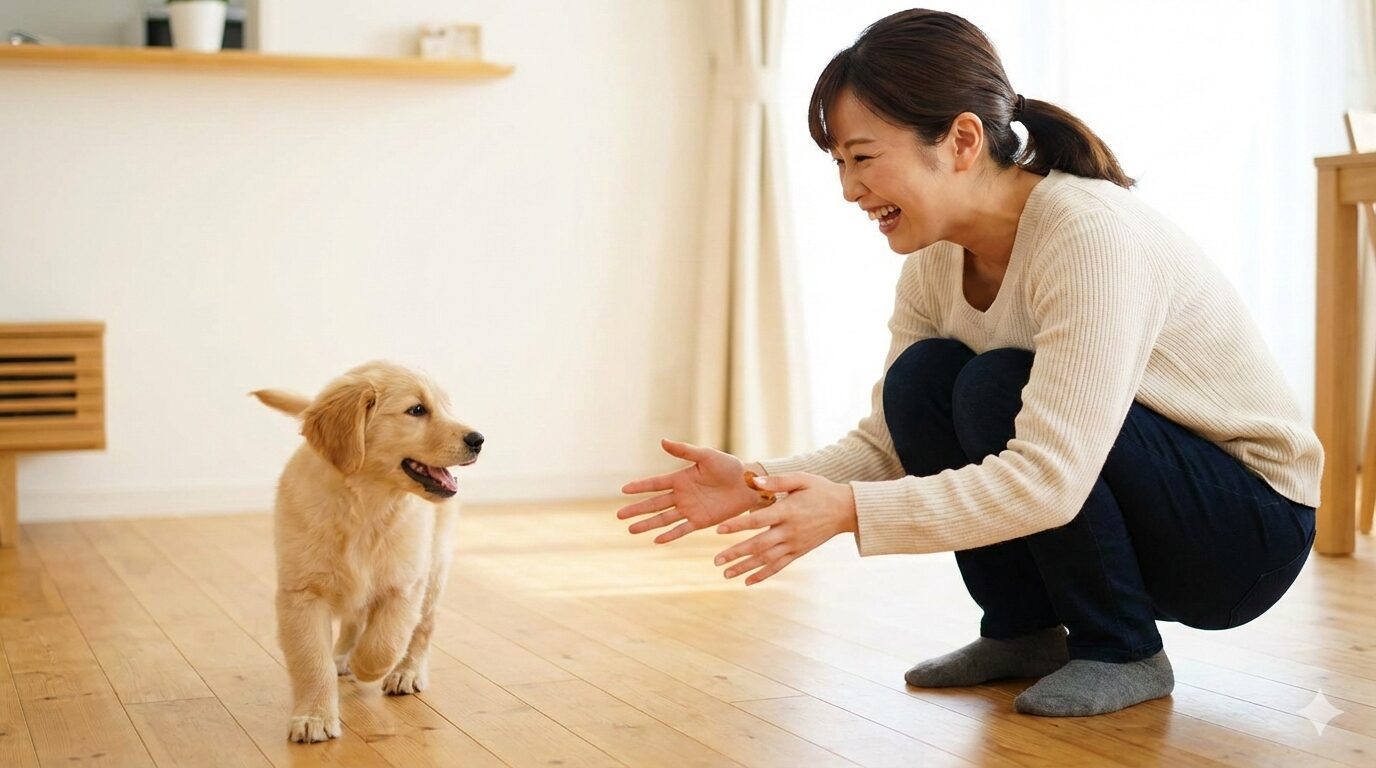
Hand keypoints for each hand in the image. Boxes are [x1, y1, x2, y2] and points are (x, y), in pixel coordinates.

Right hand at [617, 439, 765, 543]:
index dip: (640, 487)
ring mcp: (690, 509)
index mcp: (681, 478)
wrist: (749, 484)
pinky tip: (656, 540)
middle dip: (637, 510)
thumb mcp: (706, 456)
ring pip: (663, 518)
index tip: (624, 490)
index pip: (655, 484)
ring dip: (648, 524)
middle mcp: (682, 495)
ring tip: (631, 530)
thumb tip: (662, 441)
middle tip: (619, 516)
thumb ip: (685, 451)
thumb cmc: (729, 466)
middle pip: (654, 504)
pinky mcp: (701, 521)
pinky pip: (682, 529)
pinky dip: (670, 535)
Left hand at [713, 472, 857, 585]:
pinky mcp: (799, 552)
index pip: (757, 520)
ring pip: (766, 559)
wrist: (846, 510)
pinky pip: (779, 566)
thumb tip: (753, 481)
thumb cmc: (820, 490)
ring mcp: (794, 544)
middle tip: (716, 561)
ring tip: (725, 574)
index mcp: (787, 511)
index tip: (718, 530)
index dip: (737, 525)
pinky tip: (748, 582)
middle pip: (759, 545)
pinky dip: (764, 575)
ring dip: (745, 567)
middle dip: (736, 553)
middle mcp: (789, 531)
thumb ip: (777, 481)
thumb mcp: (801, 478)